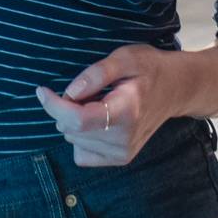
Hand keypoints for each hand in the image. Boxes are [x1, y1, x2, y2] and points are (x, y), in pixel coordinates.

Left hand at [35, 46, 187, 166]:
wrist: (175, 89)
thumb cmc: (149, 68)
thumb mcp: (125, 57)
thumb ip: (96, 74)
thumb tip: (69, 93)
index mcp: (126, 112)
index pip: (77, 119)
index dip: (54, 106)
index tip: (42, 90)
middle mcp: (124, 140)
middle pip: (72, 130)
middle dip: (66, 108)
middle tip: (86, 89)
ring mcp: (122, 153)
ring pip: (73, 141)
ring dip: (74, 122)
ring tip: (96, 102)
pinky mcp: (120, 160)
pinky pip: (81, 154)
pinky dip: (80, 137)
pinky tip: (96, 120)